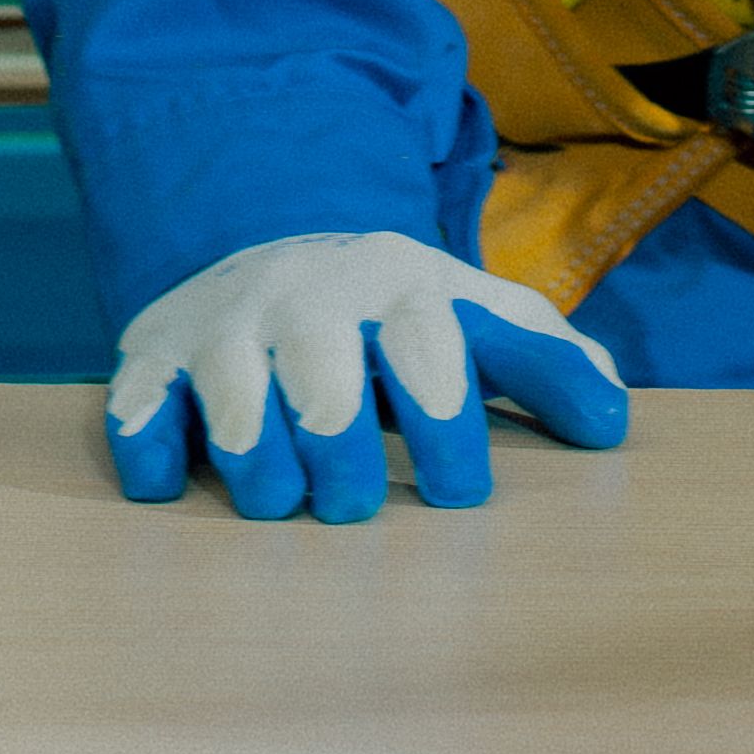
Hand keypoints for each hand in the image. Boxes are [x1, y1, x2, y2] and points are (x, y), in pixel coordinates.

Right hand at [103, 233, 628, 520]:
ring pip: (233, 398)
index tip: (459, 496)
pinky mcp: (152, 357)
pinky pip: (140, 406)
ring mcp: (225, 326)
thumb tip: (613, 423)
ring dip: (256, 462)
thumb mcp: (471, 318)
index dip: (445, 423)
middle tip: (356, 505)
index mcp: (397, 290)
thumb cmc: (390, 317)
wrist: (267, 248)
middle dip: (342, 450)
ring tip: (282, 503)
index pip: (426, 349)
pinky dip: (152, 448)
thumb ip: (543, 363)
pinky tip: (173, 485)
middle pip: (323, 377)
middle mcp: (307, 301)